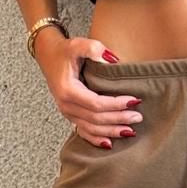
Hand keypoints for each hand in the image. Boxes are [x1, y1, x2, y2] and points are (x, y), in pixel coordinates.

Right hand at [35, 32, 143, 149]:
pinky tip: (109, 143)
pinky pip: (83, 131)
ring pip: (91, 128)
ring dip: (111, 131)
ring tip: (130, 131)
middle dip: (118, 119)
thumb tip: (112, 59)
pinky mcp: (70, 114)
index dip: (116, 104)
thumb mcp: (78, 44)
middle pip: (96, 119)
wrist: (49, 55)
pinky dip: (96, 139)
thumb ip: (94, 48)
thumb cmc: (64, 51)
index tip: (134, 100)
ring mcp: (67, 112)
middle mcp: (66, 105)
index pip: (96, 103)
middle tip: (138, 117)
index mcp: (68, 90)